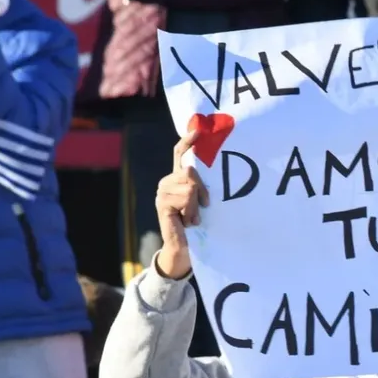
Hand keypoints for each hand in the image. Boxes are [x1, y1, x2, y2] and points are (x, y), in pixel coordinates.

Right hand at [155, 132, 209, 279]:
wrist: (186, 248)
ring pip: (190, 187)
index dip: (188, 140)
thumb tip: (215, 165)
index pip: (180, 153)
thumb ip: (202, 184)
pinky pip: (185, 198)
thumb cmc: (200, 223)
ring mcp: (162, 192)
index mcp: (178, 177)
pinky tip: (187, 222)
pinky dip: (191, 212)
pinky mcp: (162, 204)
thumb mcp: (203, 200)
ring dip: (197, 205)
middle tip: (204, 206)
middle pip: (190, 170)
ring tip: (193, 217)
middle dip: (203, 190)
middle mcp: (167, 181)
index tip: (198, 129)